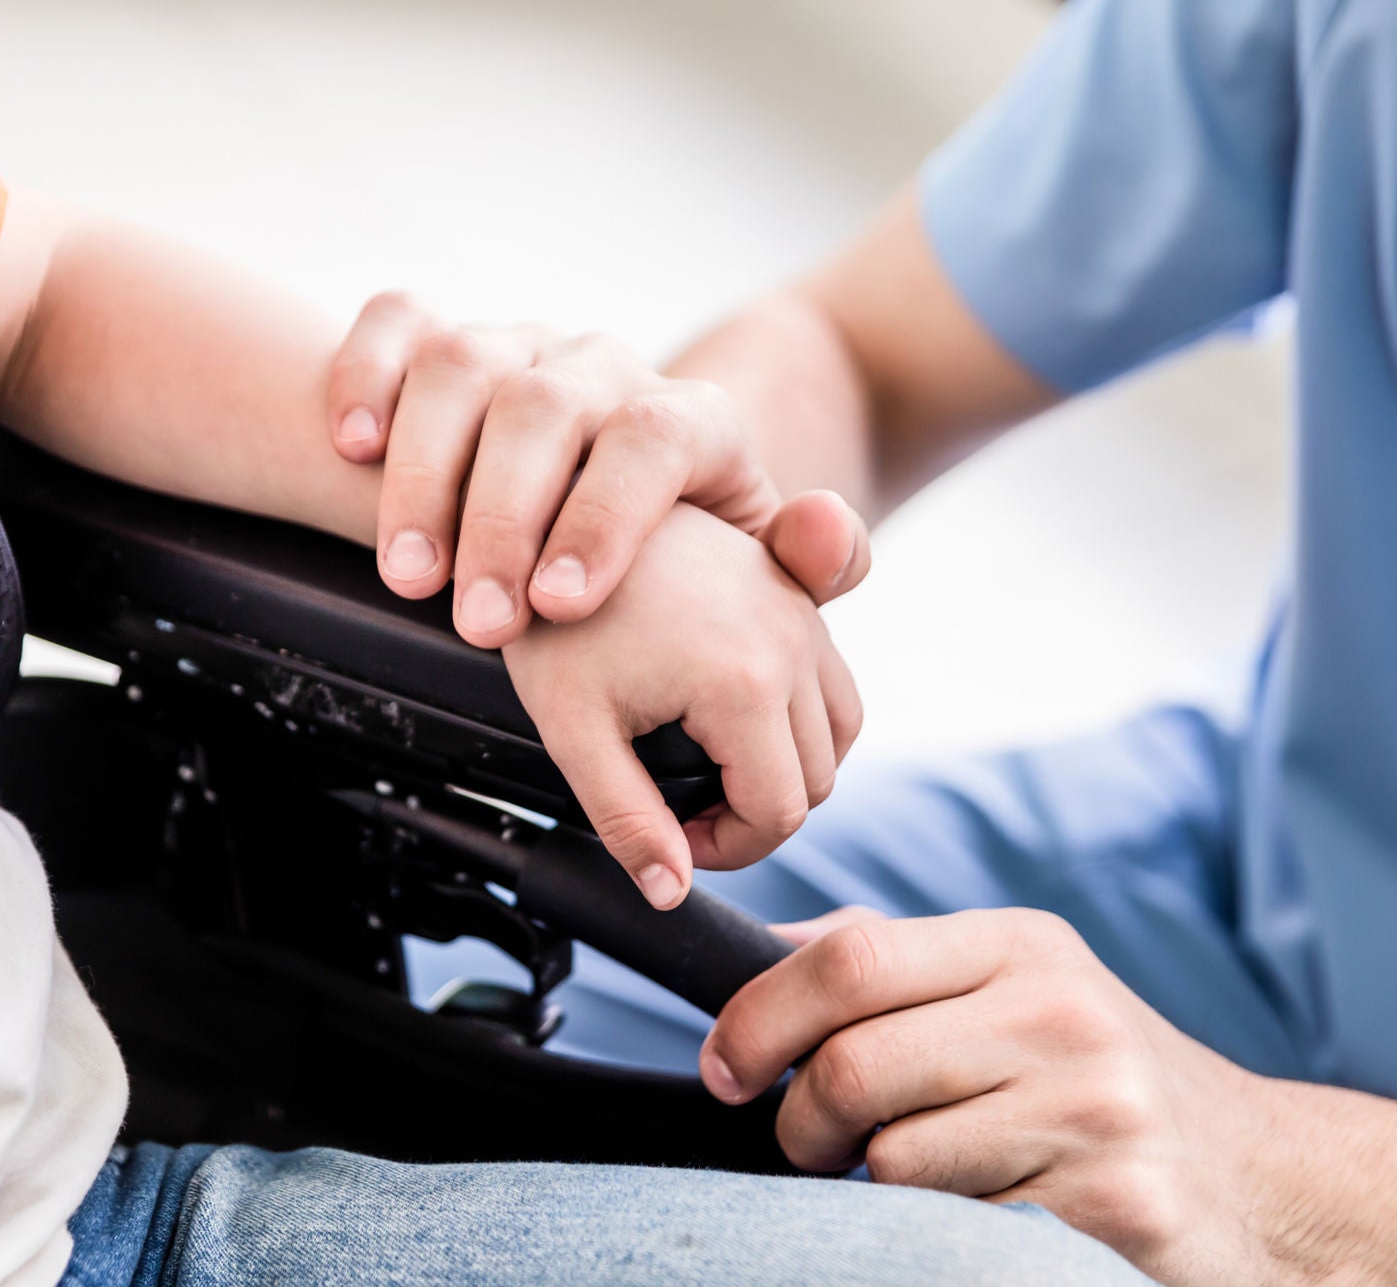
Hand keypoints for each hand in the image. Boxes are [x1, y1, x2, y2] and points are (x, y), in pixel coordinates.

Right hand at [327, 293, 869, 646]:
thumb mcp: (755, 565)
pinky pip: (396, 320)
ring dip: (426, 474)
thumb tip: (828, 534)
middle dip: (502, 521)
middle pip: (545, 410)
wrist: (619, 490)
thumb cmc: (682, 551)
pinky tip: (350, 446)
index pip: (654, 438)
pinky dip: (366, 372)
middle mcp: (603, 368)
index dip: (605, 517)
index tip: (562, 605)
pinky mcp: (444, 338)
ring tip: (409, 576)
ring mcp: (520, 347)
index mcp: (688, 418)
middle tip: (478, 623)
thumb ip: (806, 563)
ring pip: (464, 366)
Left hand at [501, 504, 861, 909]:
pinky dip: (801, 717)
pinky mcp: (794, 590)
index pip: (779, 814)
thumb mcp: (573, 729)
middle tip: (677, 811)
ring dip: (787, 766)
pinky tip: (731, 720)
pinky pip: (831, 679)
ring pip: (839, 730)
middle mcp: (795, 642)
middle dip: (754, 814)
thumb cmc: (556, 614)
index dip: (725, 849)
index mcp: (748, 683)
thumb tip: (668, 893)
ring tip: (707, 770)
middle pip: (817, 779)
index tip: (668, 837)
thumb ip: (626, 819)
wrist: (558, 502)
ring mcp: (802, 610)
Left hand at [702, 906, 1279, 1284]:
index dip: (760, 1016)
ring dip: (875, 1184)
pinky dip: (944, 1230)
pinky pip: (958, 1225)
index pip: (849, 956)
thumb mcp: (1009, 990)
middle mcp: (1060, 1009)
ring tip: (923, 1177)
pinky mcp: (1116, 1198)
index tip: (726, 1067)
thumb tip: (754, 955)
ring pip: (894, 1158)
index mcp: (1018, 944)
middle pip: (854, 1063)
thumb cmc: (1096, 1081)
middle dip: (799, 1120)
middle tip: (807, 1144)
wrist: (1264, 1179)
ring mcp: (1094, 1103)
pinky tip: (992, 1210)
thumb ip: (888, 966)